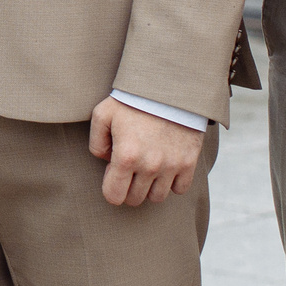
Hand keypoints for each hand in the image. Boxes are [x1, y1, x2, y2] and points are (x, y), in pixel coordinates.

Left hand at [89, 98, 203, 206]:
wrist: (169, 86)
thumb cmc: (132, 100)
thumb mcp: (102, 114)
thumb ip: (96, 143)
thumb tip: (107, 161)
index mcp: (126, 156)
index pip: (114, 196)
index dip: (111, 187)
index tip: (114, 172)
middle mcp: (150, 166)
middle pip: (135, 199)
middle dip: (128, 187)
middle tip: (130, 167)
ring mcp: (172, 165)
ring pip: (157, 197)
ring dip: (149, 187)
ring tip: (147, 167)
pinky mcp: (189, 162)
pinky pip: (180, 189)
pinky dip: (172, 183)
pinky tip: (165, 167)